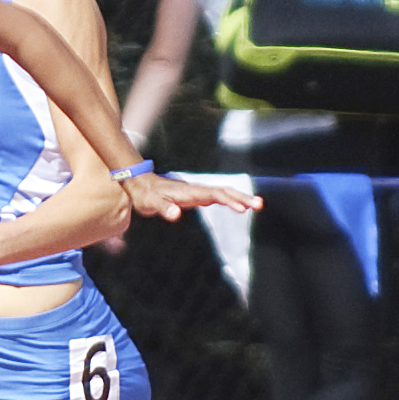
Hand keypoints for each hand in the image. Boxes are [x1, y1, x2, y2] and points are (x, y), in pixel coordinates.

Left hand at [126, 171, 260, 221]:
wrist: (139, 185)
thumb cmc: (144, 195)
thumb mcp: (151, 203)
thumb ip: (163, 208)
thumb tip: (176, 215)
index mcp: (189, 192)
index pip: (215, 194)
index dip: (230, 200)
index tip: (244, 207)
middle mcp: (195, 191)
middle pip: (224, 191)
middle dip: (242, 197)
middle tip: (260, 205)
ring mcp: (195, 193)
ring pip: (222, 194)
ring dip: (239, 198)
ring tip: (256, 205)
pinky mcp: (193, 197)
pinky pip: (216, 198)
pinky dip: (229, 201)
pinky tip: (237, 206)